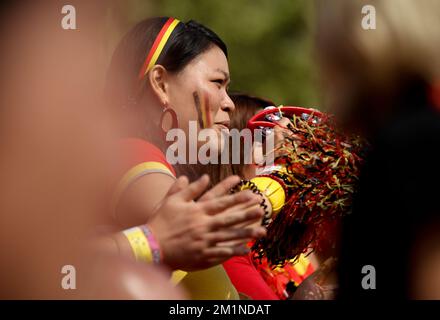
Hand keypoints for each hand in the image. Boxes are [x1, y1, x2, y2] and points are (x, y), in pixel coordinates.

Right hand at [148, 175, 265, 270]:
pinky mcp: (202, 254)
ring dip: (246, 233)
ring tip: (262, 230)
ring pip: (229, 236)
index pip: (221, 202)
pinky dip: (234, 251)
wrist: (151, 245)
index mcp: (197, 211)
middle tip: (262, 209)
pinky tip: (247, 249)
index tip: (250, 193)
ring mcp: (204, 241)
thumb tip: (204, 177)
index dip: (237, 198)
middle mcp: (203, 225)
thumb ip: (189, 189)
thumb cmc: (160, 221)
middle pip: (229, 219)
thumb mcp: (173, 201)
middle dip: (247, 214)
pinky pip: (222, 252)